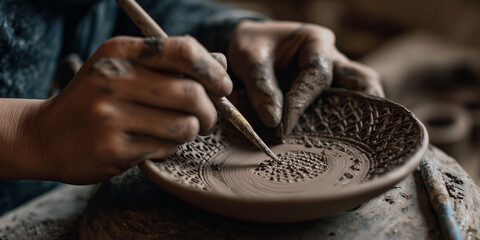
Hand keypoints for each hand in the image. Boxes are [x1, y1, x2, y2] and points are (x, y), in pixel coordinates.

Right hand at [34, 36, 231, 183]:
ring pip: (185, 125)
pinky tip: (152, 144)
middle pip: (192, 93)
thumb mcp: (126, 70)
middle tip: (207, 118)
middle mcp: (114, 79)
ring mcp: (111, 115)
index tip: (223, 86)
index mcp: (121, 52)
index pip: (184, 51)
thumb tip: (221, 63)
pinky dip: (169, 148)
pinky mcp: (113, 147)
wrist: (45, 135)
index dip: (213, 70)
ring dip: (191, 131)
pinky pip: (166, 148)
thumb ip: (173, 64)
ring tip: (177, 130)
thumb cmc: (95, 100)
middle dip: (211, 111)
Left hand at [228, 21, 383, 136]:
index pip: (317, 75)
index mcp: (316, 41)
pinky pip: (344, 108)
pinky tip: (338, 145)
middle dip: (366, 103)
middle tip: (362, 132)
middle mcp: (332, 58)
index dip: (301, 102)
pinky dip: (344, 124)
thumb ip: (260, 86)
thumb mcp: (249, 57)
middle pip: (361, 80)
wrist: (250, 48)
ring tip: (359, 143)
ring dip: (361, 115)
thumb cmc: (252, 47)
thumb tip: (273, 122)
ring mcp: (334, 78)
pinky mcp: (328, 95)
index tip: (281, 127)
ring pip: (361, 93)